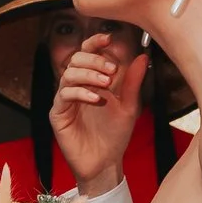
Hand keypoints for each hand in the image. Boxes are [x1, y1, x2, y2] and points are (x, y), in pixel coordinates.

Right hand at [50, 36, 146, 197]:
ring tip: (106, 84)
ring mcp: (65, 99)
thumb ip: (133, 82)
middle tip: (111, 70)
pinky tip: (97, 99)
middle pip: (76, 59)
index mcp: (92, 80)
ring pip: (68, 74)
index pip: (87, 53)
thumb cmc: (115, 135)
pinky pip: (64, 95)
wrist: (105, 163)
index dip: (95, 42)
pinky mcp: (58, 114)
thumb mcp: (129, 106)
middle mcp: (76, 86)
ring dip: (89, 74)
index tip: (108, 38)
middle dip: (94, 60)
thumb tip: (142, 57)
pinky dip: (81, 93)